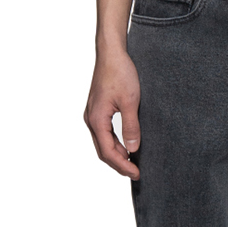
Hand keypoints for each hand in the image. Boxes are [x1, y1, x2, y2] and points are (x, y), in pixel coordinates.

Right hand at [84, 40, 140, 177]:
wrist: (111, 53)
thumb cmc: (120, 72)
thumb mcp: (130, 101)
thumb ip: (131, 127)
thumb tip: (133, 150)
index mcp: (97, 119)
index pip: (108, 152)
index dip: (123, 166)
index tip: (137, 173)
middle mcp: (90, 119)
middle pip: (103, 151)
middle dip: (119, 164)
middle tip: (136, 173)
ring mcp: (92, 115)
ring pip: (102, 143)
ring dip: (117, 155)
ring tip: (133, 162)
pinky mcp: (97, 110)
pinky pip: (103, 133)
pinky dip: (114, 144)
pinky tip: (126, 146)